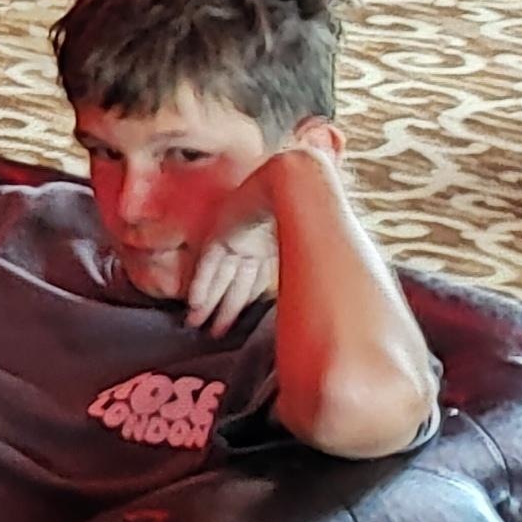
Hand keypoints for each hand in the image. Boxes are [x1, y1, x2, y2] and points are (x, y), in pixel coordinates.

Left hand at [178, 150, 326, 329]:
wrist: (291, 188)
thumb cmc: (307, 215)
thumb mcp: (305, 249)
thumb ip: (306, 271)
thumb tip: (328, 300)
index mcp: (266, 252)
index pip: (250, 284)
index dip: (242, 305)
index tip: (234, 327)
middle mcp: (247, 248)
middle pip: (232, 285)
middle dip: (221, 310)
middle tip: (210, 334)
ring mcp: (232, 241)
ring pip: (217, 278)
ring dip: (208, 302)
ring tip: (196, 324)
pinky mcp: (219, 235)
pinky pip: (208, 265)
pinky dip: (201, 285)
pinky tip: (194, 304)